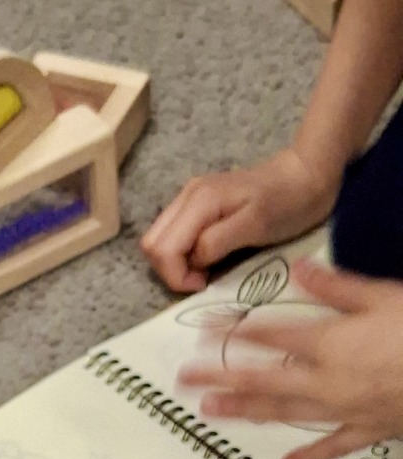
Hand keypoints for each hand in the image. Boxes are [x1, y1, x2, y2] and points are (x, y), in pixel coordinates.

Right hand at [141, 149, 338, 291]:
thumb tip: (192, 261)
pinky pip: (173, 236)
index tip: (204, 284)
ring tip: (206, 268)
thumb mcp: (256, 225)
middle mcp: (187, 196)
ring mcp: (189, 199)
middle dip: (170, 271)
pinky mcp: (197, 205)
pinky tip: (208, 255)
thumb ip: (217, 242)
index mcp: (198, 201)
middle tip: (202, 279)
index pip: (162, 249)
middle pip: (151, 244)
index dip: (176, 275)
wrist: (306, 174)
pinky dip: (183, 254)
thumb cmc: (288, 203)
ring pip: (158, 241)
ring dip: (175, 264)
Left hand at [177, 257, 402, 458]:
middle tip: (184, 383)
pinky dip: (309, 456)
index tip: (205, 332)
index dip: (236, 333)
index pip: (271, 336)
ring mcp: (343, 410)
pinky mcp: (367, 430)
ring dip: (246, 414)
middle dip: (221, 380)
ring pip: (285, 414)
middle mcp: (326, 381)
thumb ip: (338, 288)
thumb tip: (299, 271)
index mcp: (329, 343)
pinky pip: (331, 447)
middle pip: (263, 380)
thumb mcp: (383, 296)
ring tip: (211, 414)